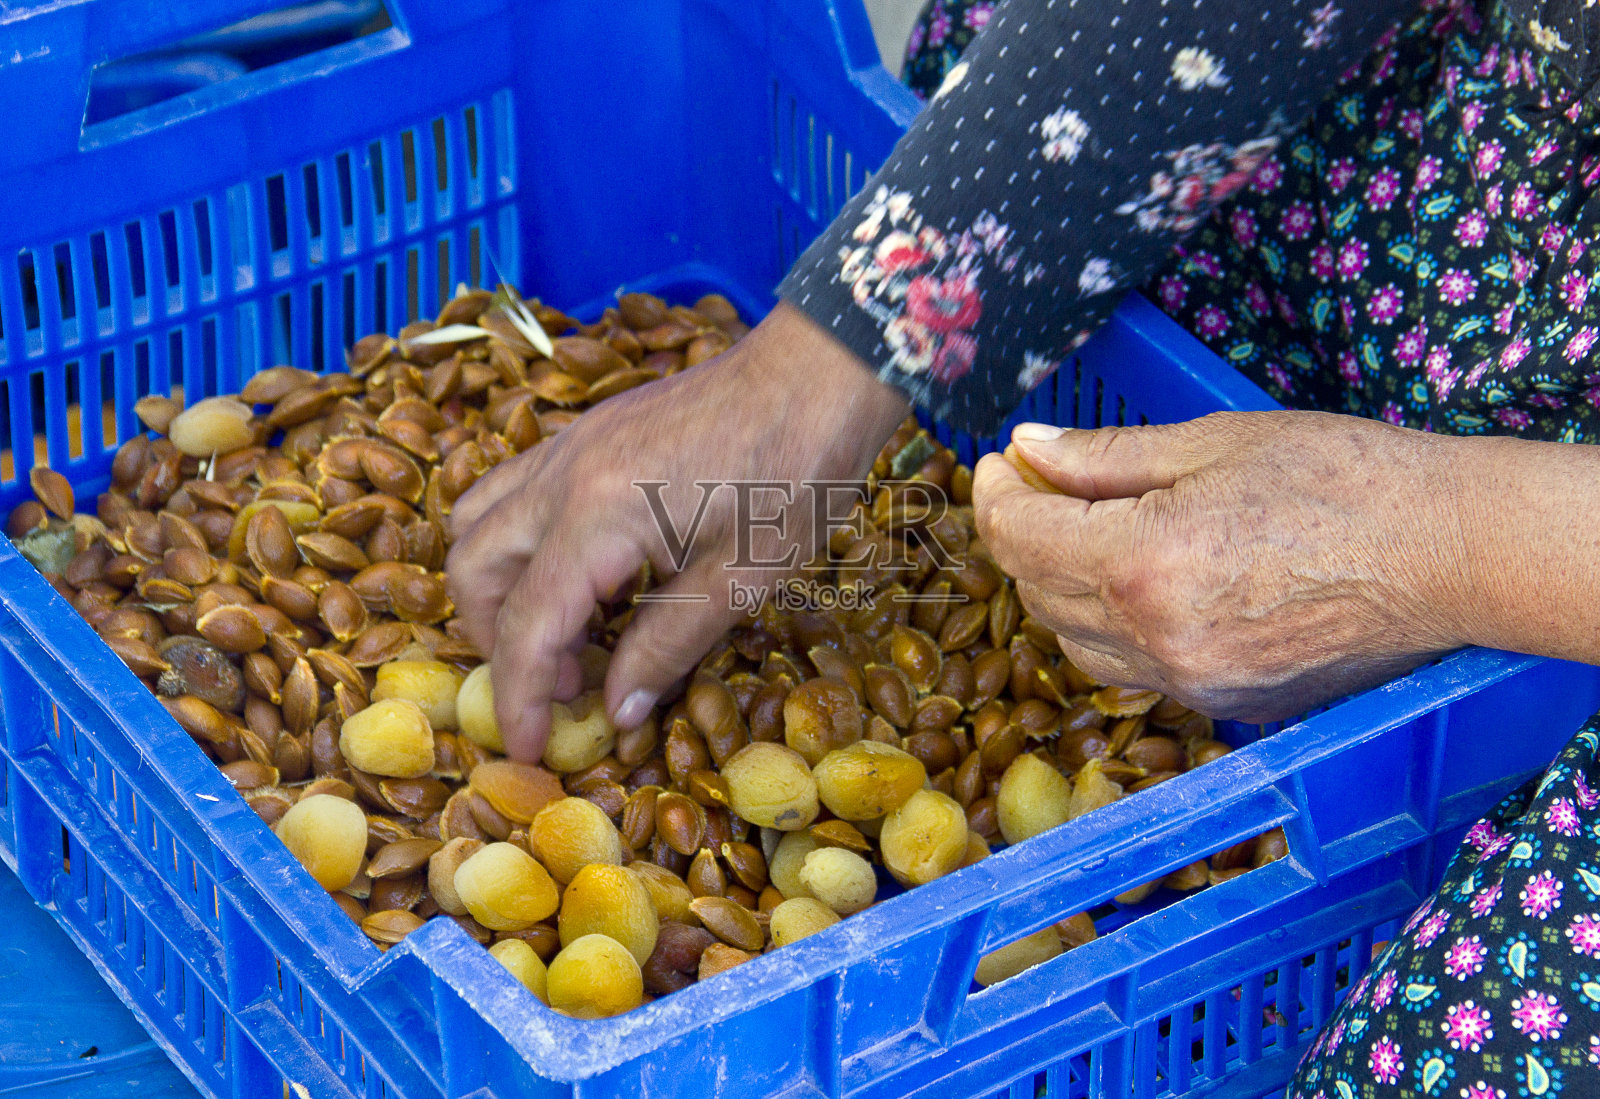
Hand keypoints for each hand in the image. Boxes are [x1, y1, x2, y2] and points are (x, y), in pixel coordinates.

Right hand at [446, 303, 909, 761]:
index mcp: (597, 517)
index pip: (526, 624)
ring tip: (563, 632)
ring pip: (478, 519)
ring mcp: (569, 445)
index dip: (520, 695)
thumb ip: (666, 646)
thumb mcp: (741, 578)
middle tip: (558, 684)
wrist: (817, 373)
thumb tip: (616, 711)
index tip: (531, 748)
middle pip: (473, 567)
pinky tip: (586, 575)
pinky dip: (521, 542)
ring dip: (497, 585)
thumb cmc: (795, 474)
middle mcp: (562, 475)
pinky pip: (514, 489)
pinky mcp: (588, 433)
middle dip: (495, 638)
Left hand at [972, 411, 1482, 721]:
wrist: (1451, 552)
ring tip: (1079, 531)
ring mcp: (1190, 681)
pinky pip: (1132, 670)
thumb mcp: (1212, 442)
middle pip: (1038, 592)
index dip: (994, 496)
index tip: (997, 464)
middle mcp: (1154, 637)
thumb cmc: (1342, 477)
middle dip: (1021, 534)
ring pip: (1077, 642)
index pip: (1020, 538)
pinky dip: (1111, 628)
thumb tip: (1026, 447)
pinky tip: (1133, 584)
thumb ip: (1103, 456)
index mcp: (1141, 563)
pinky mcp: (1225, 702)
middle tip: (1035, 484)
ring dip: (1059, 587)